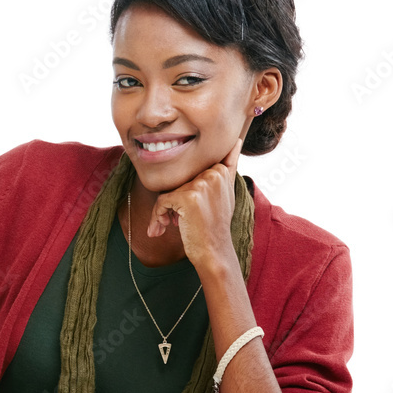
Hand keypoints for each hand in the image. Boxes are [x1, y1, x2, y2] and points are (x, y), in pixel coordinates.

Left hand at [146, 137, 242, 270]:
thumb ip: (228, 167)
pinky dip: (156, 216)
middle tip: (175, 219)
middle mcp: (213, 173)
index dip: (184, 192)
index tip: (189, 210)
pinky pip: (161, 201)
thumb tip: (236, 139)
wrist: (214, 252)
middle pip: (177, 181)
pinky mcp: (188, 197)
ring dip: (162, 210)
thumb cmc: (215, 226)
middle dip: (171, 202)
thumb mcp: (226, 193)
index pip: (189, 173)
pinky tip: (161, 229)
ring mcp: (201, 184)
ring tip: (168, 224)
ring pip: (167, 191)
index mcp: (220, 170)